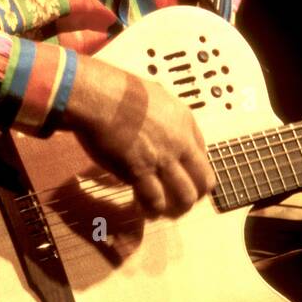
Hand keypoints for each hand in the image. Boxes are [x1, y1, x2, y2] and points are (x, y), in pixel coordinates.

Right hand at [60, 55, 215, 217]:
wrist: (97, 97)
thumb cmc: (116, 90)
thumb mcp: (152, 93)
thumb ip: (160, 111)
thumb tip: (156, 120)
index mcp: (184, 120)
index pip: (203, 151)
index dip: (194, 166)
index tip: (185, 173)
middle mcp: (179, 142)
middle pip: (204, 178)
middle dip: (196, 192)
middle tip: (184, 199)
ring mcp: (162, 159)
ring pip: (185, 196)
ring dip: (178, 207)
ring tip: (167, 211)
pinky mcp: (140, 172)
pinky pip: (154, 200)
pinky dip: (152, 209)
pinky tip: (146, 210)